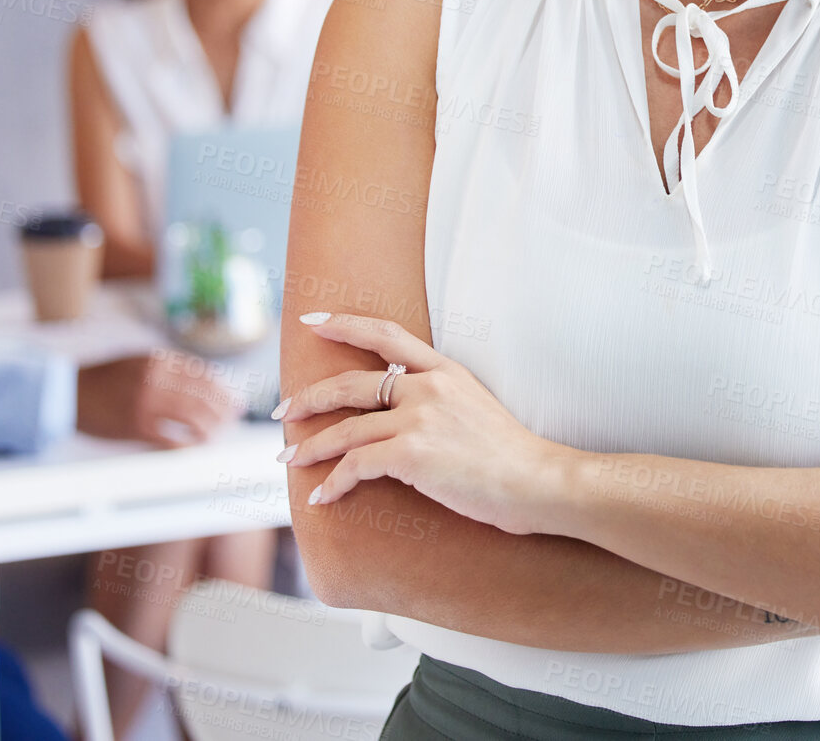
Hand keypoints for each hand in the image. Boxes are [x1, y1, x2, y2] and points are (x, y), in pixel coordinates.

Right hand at [77, 350, 243, 446]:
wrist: (69, 392)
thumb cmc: (107, 376)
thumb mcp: (141, 360)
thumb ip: (171, 367)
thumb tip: (206, 381)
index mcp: (160, 360)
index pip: (205, 375)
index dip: (223, 390)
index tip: (235, 401)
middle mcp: (157, 379)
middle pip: (204, 396)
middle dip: (224, 409)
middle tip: (235, 419)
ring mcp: (146, 403)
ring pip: (193, 417)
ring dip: (210, 428)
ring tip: (216, 434)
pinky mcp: (135, 427)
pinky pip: (171, 438)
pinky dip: (187, 444)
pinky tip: (194, 447)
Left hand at [281, 312, 559, 534]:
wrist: (535, 481)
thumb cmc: (509, 455)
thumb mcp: (474, 406)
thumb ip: (439, 399)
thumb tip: (402, 413)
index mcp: (445, 370)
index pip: (386, 334)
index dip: (345, 324)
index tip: (313, 321)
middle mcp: (428, 386)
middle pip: (351, 383)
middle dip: (309, 398)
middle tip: (284, 412)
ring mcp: (419, 418)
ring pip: (346, 429)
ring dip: (310, 448)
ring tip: (287, 460)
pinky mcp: (411, 454)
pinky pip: (356, 466)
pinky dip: (333, 483)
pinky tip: (322, 497)